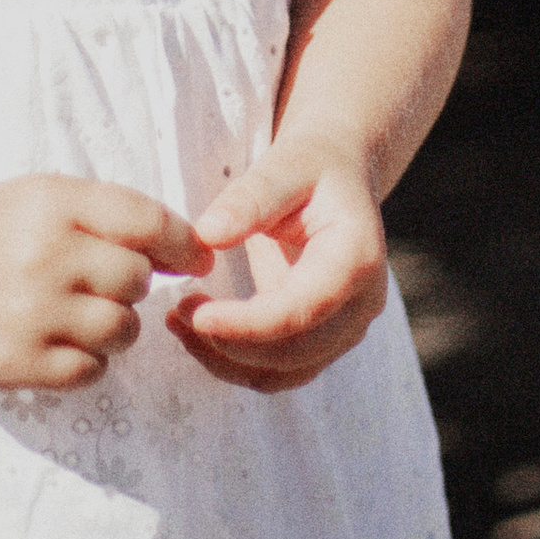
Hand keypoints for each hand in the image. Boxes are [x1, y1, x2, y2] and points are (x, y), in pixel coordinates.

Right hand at [0, 176, 209, 392]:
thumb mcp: (46, 197)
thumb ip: (114, 215)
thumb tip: (195, 250)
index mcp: (55, 204)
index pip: (146, 222)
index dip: (181, 243)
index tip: (195, 258)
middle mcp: (44, 256)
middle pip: (137, 281)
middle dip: (129, 284)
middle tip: (96, 281)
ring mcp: (31, 313)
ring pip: (122, 330)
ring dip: (113, 325)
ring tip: (76, 311)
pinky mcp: (18, 363)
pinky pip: (91, 370)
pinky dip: (87, 359)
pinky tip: (58, 339)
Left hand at [169, 138, 390, 392]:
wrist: (339, 172)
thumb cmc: (312, 165)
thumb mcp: (285, 165)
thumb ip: (251, 198)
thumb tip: (207, 234)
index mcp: (357, 258)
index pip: (302, 309)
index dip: (248, 323)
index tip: (196, 314)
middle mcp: (361, 303)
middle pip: (295, 353)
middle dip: (231, 344)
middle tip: (178, 313)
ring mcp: (344, 327)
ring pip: (285, 373)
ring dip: (228, 361)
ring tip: (179, 323)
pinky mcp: (321, 337)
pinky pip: (279, 370)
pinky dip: (236, 361)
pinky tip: (198, 330)